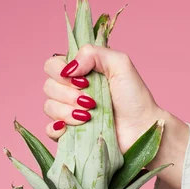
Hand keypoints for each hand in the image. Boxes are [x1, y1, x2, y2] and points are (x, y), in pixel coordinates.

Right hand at [43, 44, 189, 188]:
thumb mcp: (120, 64)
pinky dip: (55, 128)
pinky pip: (49, 130)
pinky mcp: (70, 135)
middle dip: (68, 94)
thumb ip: (93, 54)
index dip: (61, 72)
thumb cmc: (134, 97)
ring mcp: (69, 113)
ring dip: (66, 111)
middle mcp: (71, 91)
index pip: (52, 66)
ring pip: (48, 107)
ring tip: (89, 116)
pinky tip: (68, 128)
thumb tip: (69, 69)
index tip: (84, 81)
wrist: (141, 128)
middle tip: (91, 101)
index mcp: (80, 73)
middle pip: (48, 86)